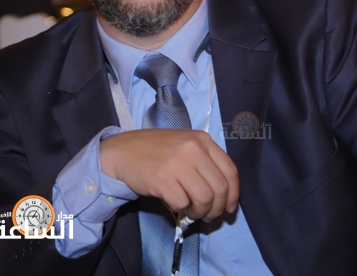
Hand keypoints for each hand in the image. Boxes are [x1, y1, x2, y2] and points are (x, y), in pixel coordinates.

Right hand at [99, 129, 238, 221]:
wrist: (122, 152)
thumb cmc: (155, 151)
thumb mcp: (185, 146)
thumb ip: (204, 162)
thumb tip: (224, 195)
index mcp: (202, 140)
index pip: (230, 170)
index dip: (233, 194)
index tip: (229, 208)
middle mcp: (193, 149)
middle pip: (220, 188)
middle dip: (217, 209)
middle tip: (208, 216)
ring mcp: (178, 163)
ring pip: (204, 198)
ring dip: (200, 212)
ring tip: (192, 213)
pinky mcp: (163, 179)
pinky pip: (182, 203)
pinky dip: (180, 209)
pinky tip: (174, 204)